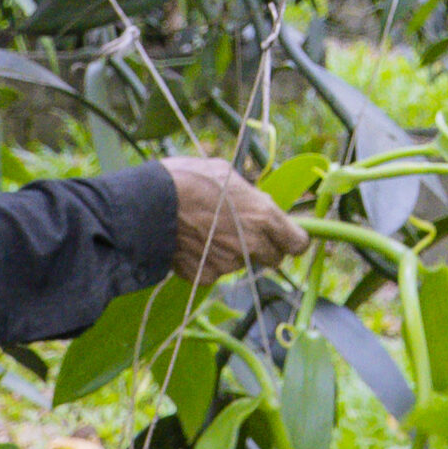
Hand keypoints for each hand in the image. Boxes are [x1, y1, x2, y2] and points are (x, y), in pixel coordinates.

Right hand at [162, 156, 306, 287]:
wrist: (150, 204)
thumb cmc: (187, 179)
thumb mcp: (226, 173)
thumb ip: (249, 194)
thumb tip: (256, 200)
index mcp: (264, 216)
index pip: (297, 243)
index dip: (292, 240)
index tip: (286, 236)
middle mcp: (252, 244)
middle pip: (274, 258)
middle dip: (264, 247)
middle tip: (243, 232)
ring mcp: (228, 263)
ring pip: (241, 263)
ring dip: (232, 252)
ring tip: (206, 230)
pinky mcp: (205, 276)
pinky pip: (214, 271)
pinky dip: (207, 261)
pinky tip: (192, 243)